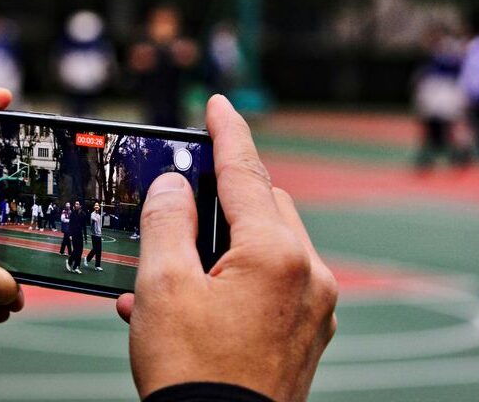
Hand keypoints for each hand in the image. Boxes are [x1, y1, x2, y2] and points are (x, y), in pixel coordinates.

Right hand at [116, 95, 337, 400]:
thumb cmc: (193, 374)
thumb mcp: (162, 287)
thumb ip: (168, 221)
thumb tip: (175, 186)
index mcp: (276, 254)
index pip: (246, 173)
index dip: (227, 133)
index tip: (219, 104)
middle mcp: (309, 274)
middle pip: (264, 206)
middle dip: (224, 196)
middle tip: (183, 198)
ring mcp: (315, 308)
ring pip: (270, 245)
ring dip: (225, 244)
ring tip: (170, 268)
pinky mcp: (309, 335)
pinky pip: (274, 285)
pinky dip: (237, 279)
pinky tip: (193, 301)